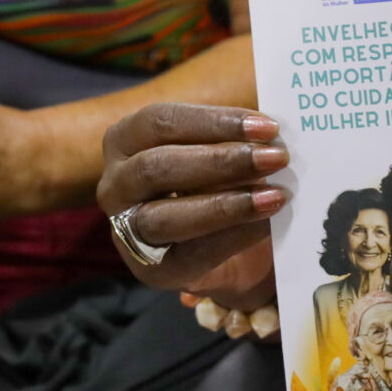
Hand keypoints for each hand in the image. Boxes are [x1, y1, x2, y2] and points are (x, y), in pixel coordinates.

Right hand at [96, 102, 286, 309]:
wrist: (211, 240)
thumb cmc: (209, 178)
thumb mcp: (214, 148)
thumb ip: (235, 137)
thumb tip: (272, 131)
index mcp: (124, 140)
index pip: (160, 122)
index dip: (213, 121)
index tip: (267, 126)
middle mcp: (114, 184)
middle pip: (158, 166)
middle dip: (222, 161)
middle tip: (277, 158)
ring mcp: (126, 230)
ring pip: (165, 216)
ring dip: (226, 205)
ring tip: (276, 196)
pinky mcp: (149, 269)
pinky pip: (189, 254)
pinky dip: (232, 237)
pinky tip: (266, 225)